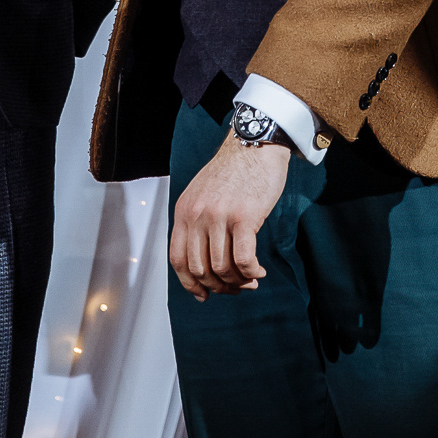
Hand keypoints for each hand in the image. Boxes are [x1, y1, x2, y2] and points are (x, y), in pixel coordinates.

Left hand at [169, 132, 289, 300]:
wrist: (255, 143)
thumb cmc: (234, 169)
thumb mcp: (203, 194)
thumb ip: (199, 222)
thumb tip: (206, 260)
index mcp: (184, 212)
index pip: (178, 260)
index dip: (190, 284)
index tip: (204, 294)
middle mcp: (197, 216)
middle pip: (200, 269)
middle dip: (218, 286)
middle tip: (235, 287)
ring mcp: (219, 217)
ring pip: (222, 268)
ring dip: (238, 282)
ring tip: (251, 280)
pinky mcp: (244, 217)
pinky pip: (243, 260)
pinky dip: (251, 272)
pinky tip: (259, 272)